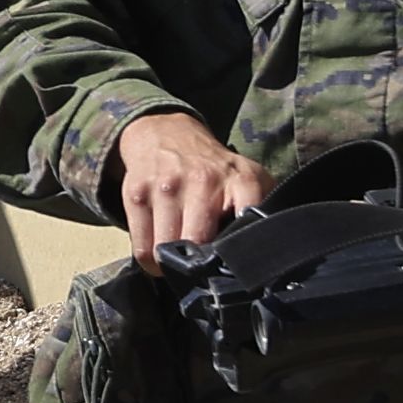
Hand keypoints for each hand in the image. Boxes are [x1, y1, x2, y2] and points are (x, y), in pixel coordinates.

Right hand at [113, 110, 267, 272]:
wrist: (165, 133)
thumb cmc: (215, 169)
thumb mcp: (250, 180)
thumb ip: (263, 210)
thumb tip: (266, 254)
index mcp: (241, 181)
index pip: (246, 229)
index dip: (240, 257)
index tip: (236, 269)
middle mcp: (203, 181)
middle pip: (199, 244)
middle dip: (201, 266)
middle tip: (204, 269)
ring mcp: (166, 187)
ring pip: (166, 251)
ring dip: (172, 265)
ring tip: (180, 260)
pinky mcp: (136, 194)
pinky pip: (141, 248)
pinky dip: (150, 261)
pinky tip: (159, 254)